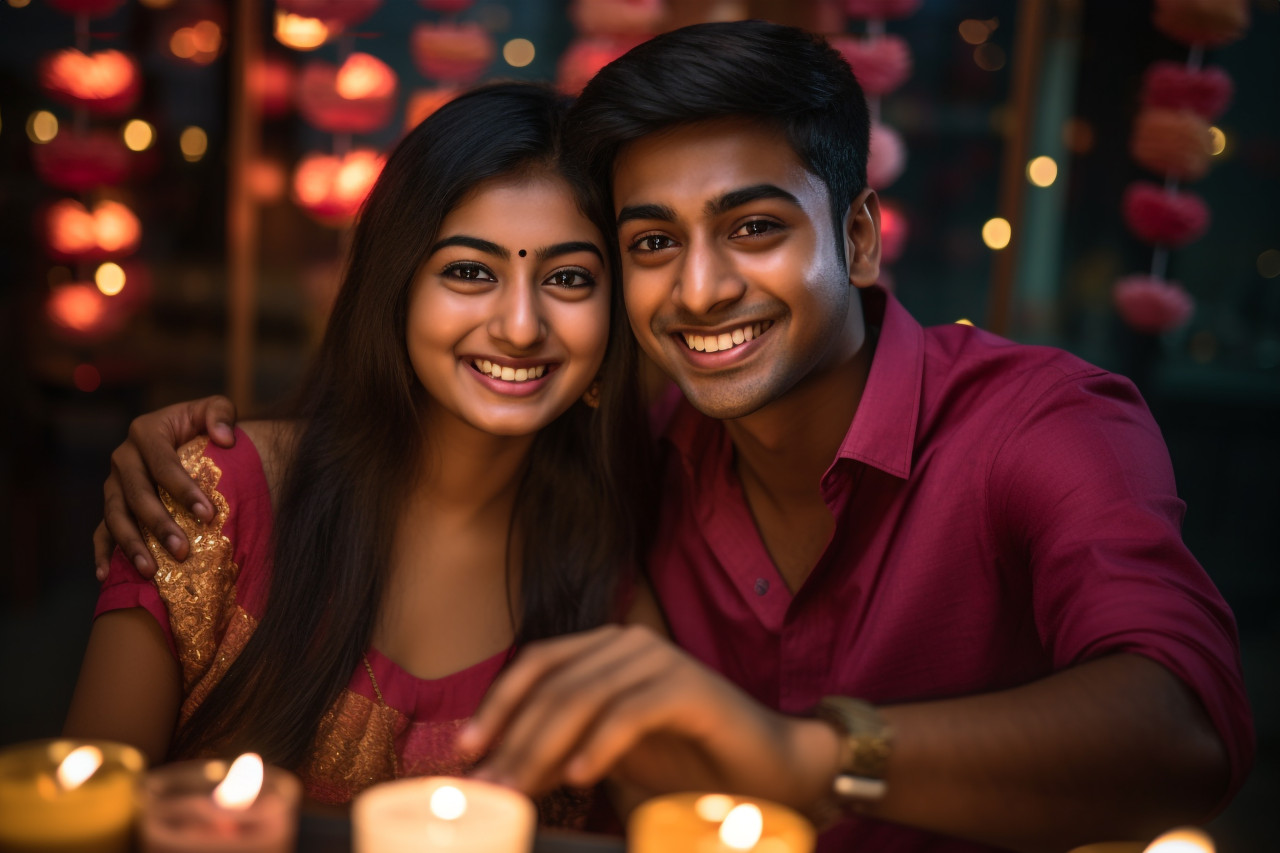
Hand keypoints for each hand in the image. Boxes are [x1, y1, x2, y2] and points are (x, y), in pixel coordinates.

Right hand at [95, 396, 237, 580]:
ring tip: (150, 570)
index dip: (183, 490)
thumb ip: (221, 413)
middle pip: (137, 495)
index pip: (163, 464)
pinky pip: (100, 530)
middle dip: (159, 525)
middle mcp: (123, 457)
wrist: (187, 435)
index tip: (208, 515)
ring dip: (131, 544)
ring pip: (115, 516)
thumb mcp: (215, 408)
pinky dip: (101, 552)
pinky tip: (105, 575)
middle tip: (183, 551)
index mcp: (146, 432)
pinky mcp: (112, 503)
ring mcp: (113, 483)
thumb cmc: (203, 425)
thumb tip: (224, 437)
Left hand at [458, 625, 839, 812]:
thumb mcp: (605, 760)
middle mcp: (629, 644)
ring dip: (543, 747)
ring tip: (520, 789)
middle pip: (554, 685)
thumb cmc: (684, 768)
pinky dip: (599, 745)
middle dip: (513, 739)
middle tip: (488, 787)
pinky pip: (631, 711)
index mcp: (605, 650)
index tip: (465, 752)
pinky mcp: (690, 687)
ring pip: (585, 696)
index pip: (537, 664)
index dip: (497, 704)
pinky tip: (578, 777)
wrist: (768, 776)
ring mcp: (661, 660)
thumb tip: (495, 772)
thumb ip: (556, 756)